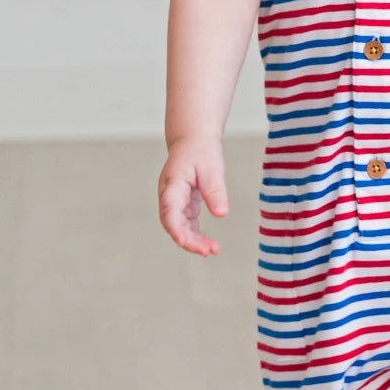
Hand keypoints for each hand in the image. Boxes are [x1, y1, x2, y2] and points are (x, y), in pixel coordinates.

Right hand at [157, 136, 229, 255]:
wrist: (193, 139)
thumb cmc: (201, 150)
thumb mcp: (212, 168)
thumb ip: (215, 191)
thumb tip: (221, 214)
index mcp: (172, 184)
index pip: (169, 212)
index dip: (176, 229)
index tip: (186, 243)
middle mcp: (168, 194)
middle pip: (173, 223)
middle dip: (189, 240)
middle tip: (210, 251)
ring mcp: (173, 200)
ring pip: (179, 225)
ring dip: (194, 239)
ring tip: (212, 250)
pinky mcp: (182, 202)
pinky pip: (186, 222)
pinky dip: (196, 232)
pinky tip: (208, 242)